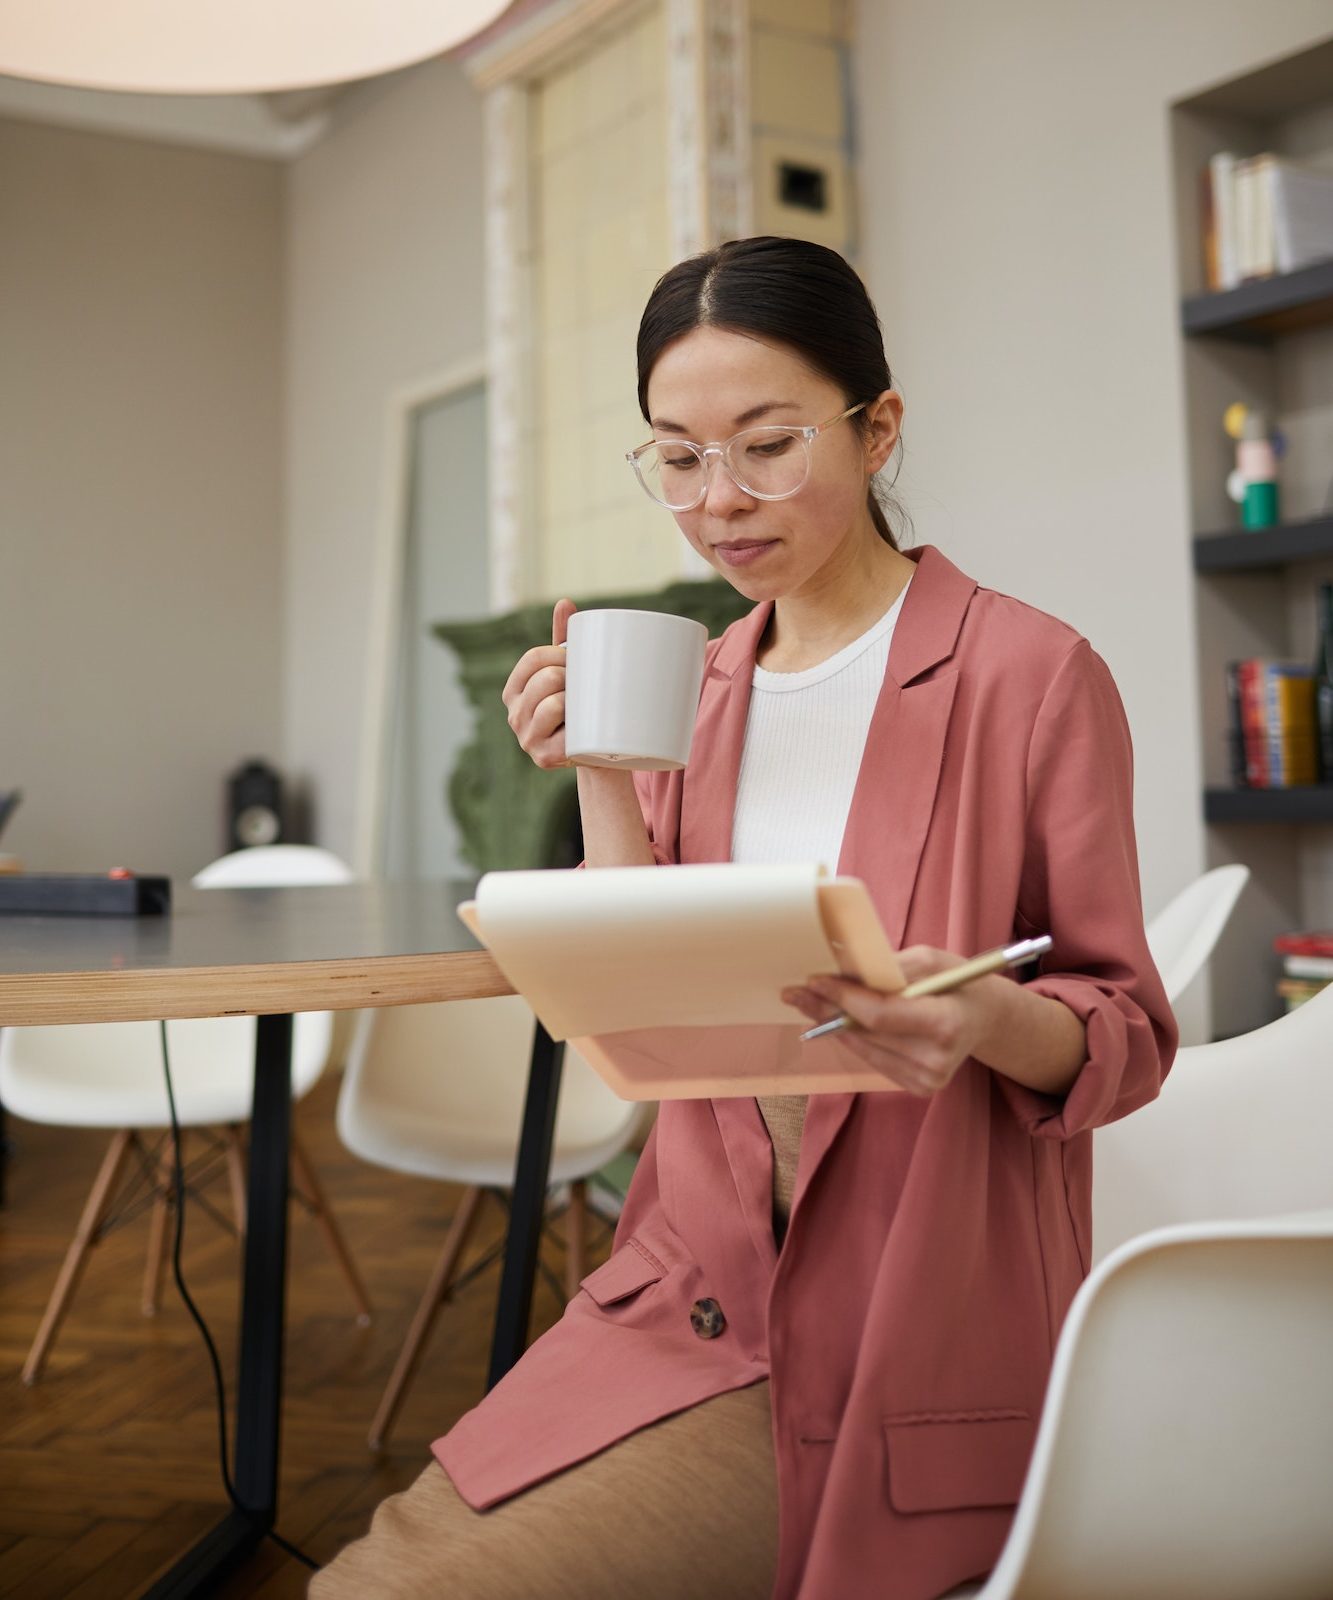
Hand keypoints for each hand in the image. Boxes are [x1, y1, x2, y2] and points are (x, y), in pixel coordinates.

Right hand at [502, 599, 576, 770]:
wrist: (596, 752)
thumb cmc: (580, 706)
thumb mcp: (568, 673)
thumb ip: (563, 640)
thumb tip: (564, 603)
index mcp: (514, 690)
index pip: (533, 659)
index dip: (560, 654)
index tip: (578, 660)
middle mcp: (514, 714)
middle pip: (546, 679)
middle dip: (572, 677)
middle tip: (588, 685)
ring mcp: (527, 737)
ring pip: (554, 703)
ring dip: (576, 701)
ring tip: (587, 705)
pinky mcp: (544, 757)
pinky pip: (564, 731)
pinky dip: (579, 725)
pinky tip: (585, 725)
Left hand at [780, 945, 999, 1097]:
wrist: (985, 1019)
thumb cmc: (959, 983)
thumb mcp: (932, 961)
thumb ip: (891, 967)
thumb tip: (845, 971)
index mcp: (945, 1024)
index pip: (880, 1015)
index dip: (843, 998)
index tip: (815, 980)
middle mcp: (936, 1059)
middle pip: (866, 1034)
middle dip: (827, 1009)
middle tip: (794, 992)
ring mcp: (927, 1079)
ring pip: (864, 1048)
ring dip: (832, 1025)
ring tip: (806, 1003)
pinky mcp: (918, 1087)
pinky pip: (873, 1059)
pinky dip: (854, 1038)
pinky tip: (836, 1021)